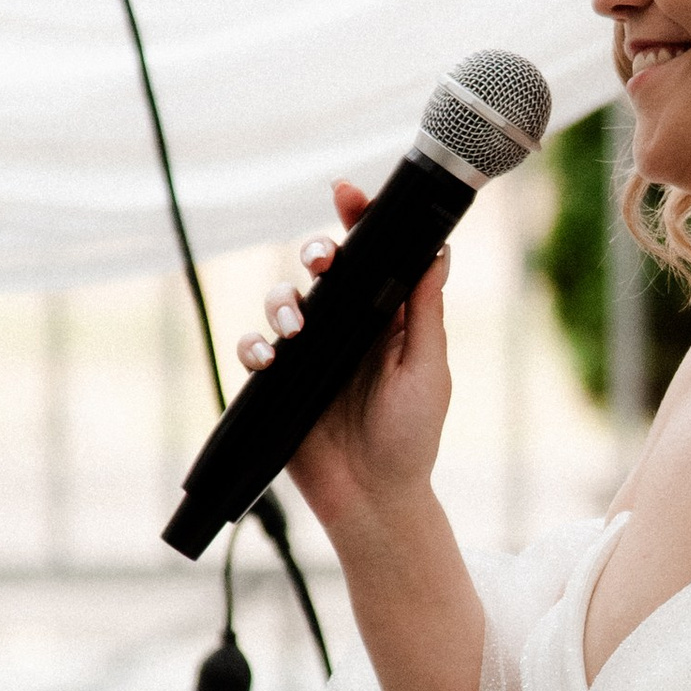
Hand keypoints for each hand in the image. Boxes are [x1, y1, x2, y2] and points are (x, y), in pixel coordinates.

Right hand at [239, 180, 453, 544]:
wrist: (374, 498)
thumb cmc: (411, 436)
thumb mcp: (428, 370)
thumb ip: (424, 311)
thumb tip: (437, 250)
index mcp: (384, 317)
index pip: (370, 258)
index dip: (358, 220)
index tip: (348, 192)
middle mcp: (344, 328)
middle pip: (319, 270)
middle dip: (315, 252)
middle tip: (321, 261)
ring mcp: (307, 353)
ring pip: (281, 301)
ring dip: (282, 301)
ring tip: (296, 326)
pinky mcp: (277, 383)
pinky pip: (252, 350)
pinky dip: (254, 347)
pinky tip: (269, 359)